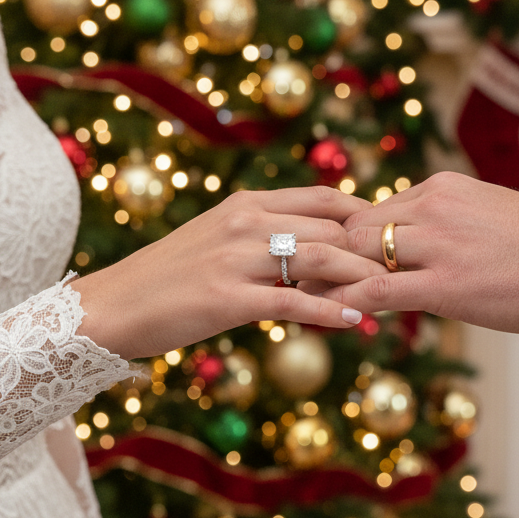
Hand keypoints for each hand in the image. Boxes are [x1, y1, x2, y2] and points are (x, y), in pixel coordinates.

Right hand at [71, 186, 383, 357]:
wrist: (114, 307)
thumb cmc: (168, 279)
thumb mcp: (218, 242)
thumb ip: (263, 237)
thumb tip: (315, 247)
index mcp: (245, 204)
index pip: (322, 197)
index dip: (364, 214)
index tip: (391, 235)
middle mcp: (245, 222)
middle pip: (330, 225)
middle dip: (371, 248)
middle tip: (404, 267)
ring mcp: (237, 258)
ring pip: (320, 257)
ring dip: (361, 277)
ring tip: (391, 292)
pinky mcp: (228, 297)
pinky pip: (294, 300)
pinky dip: (331, 310)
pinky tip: (357, 320)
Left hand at [309, 172, 518, 332]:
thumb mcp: (484, 215)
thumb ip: (443, 222)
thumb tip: (411, 242)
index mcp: (442, 188)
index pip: (374, 210)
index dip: (347, 239)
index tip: (326, 258)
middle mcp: (434, 208)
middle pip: (358, 229)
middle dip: (330, 257)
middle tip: (301, 279)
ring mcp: (438, 244)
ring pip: (361, 256)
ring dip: (333, 280)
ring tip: (306, 300)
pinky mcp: (445, 283)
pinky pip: (378, 291)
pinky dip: (349, 303)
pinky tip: (333, 318)